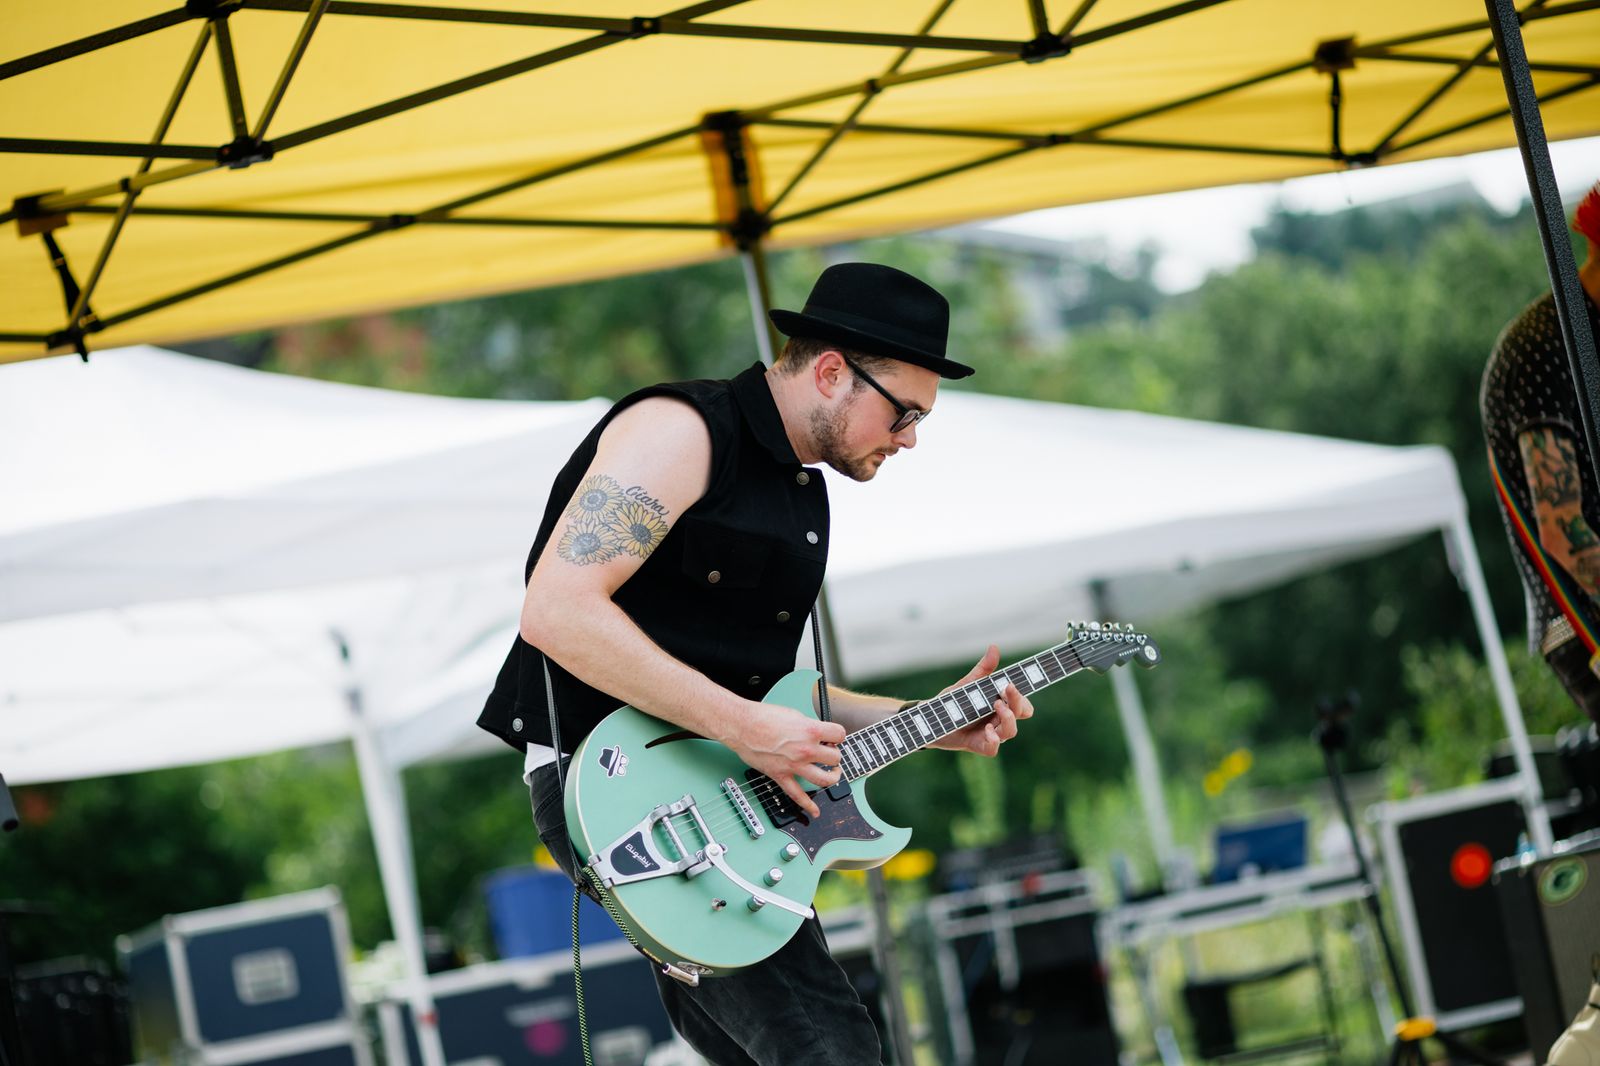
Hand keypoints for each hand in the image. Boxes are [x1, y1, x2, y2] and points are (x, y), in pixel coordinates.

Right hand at [725, 702, 845, 818]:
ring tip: (832, 774)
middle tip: (829, 752)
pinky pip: (797, 795)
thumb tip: (817, 733)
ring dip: (832, 777)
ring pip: (824, 779)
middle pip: (835, 758)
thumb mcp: (793, 714)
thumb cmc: (762, 717)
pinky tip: (815, 810)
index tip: (834, 737)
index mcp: (810, 731)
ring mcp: (794, 765)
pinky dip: (808, 805)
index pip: (839, 734)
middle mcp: (805, 749)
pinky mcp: (781, 775)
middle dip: (833, 754)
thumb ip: (808, 726)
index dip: (838, 735)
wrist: (741, 725)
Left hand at [931, 644, 1032, 755]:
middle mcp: (999, 719)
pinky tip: (987, 730)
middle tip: (1007, 690)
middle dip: (1018, 702)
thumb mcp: (968, 683)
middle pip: (1020, 714)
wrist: (931, 718)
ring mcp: (990, 734)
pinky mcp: (978, 745)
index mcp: (1001, 704)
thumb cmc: (954, 701)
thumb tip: (994, 647)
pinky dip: (994, 740)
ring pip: (1010, 731)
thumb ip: (983, 669)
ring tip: (998, 706)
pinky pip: (993, 748)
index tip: (1011, 684)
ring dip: (1008, 719)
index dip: (1021, 696)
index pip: (1022, 703)